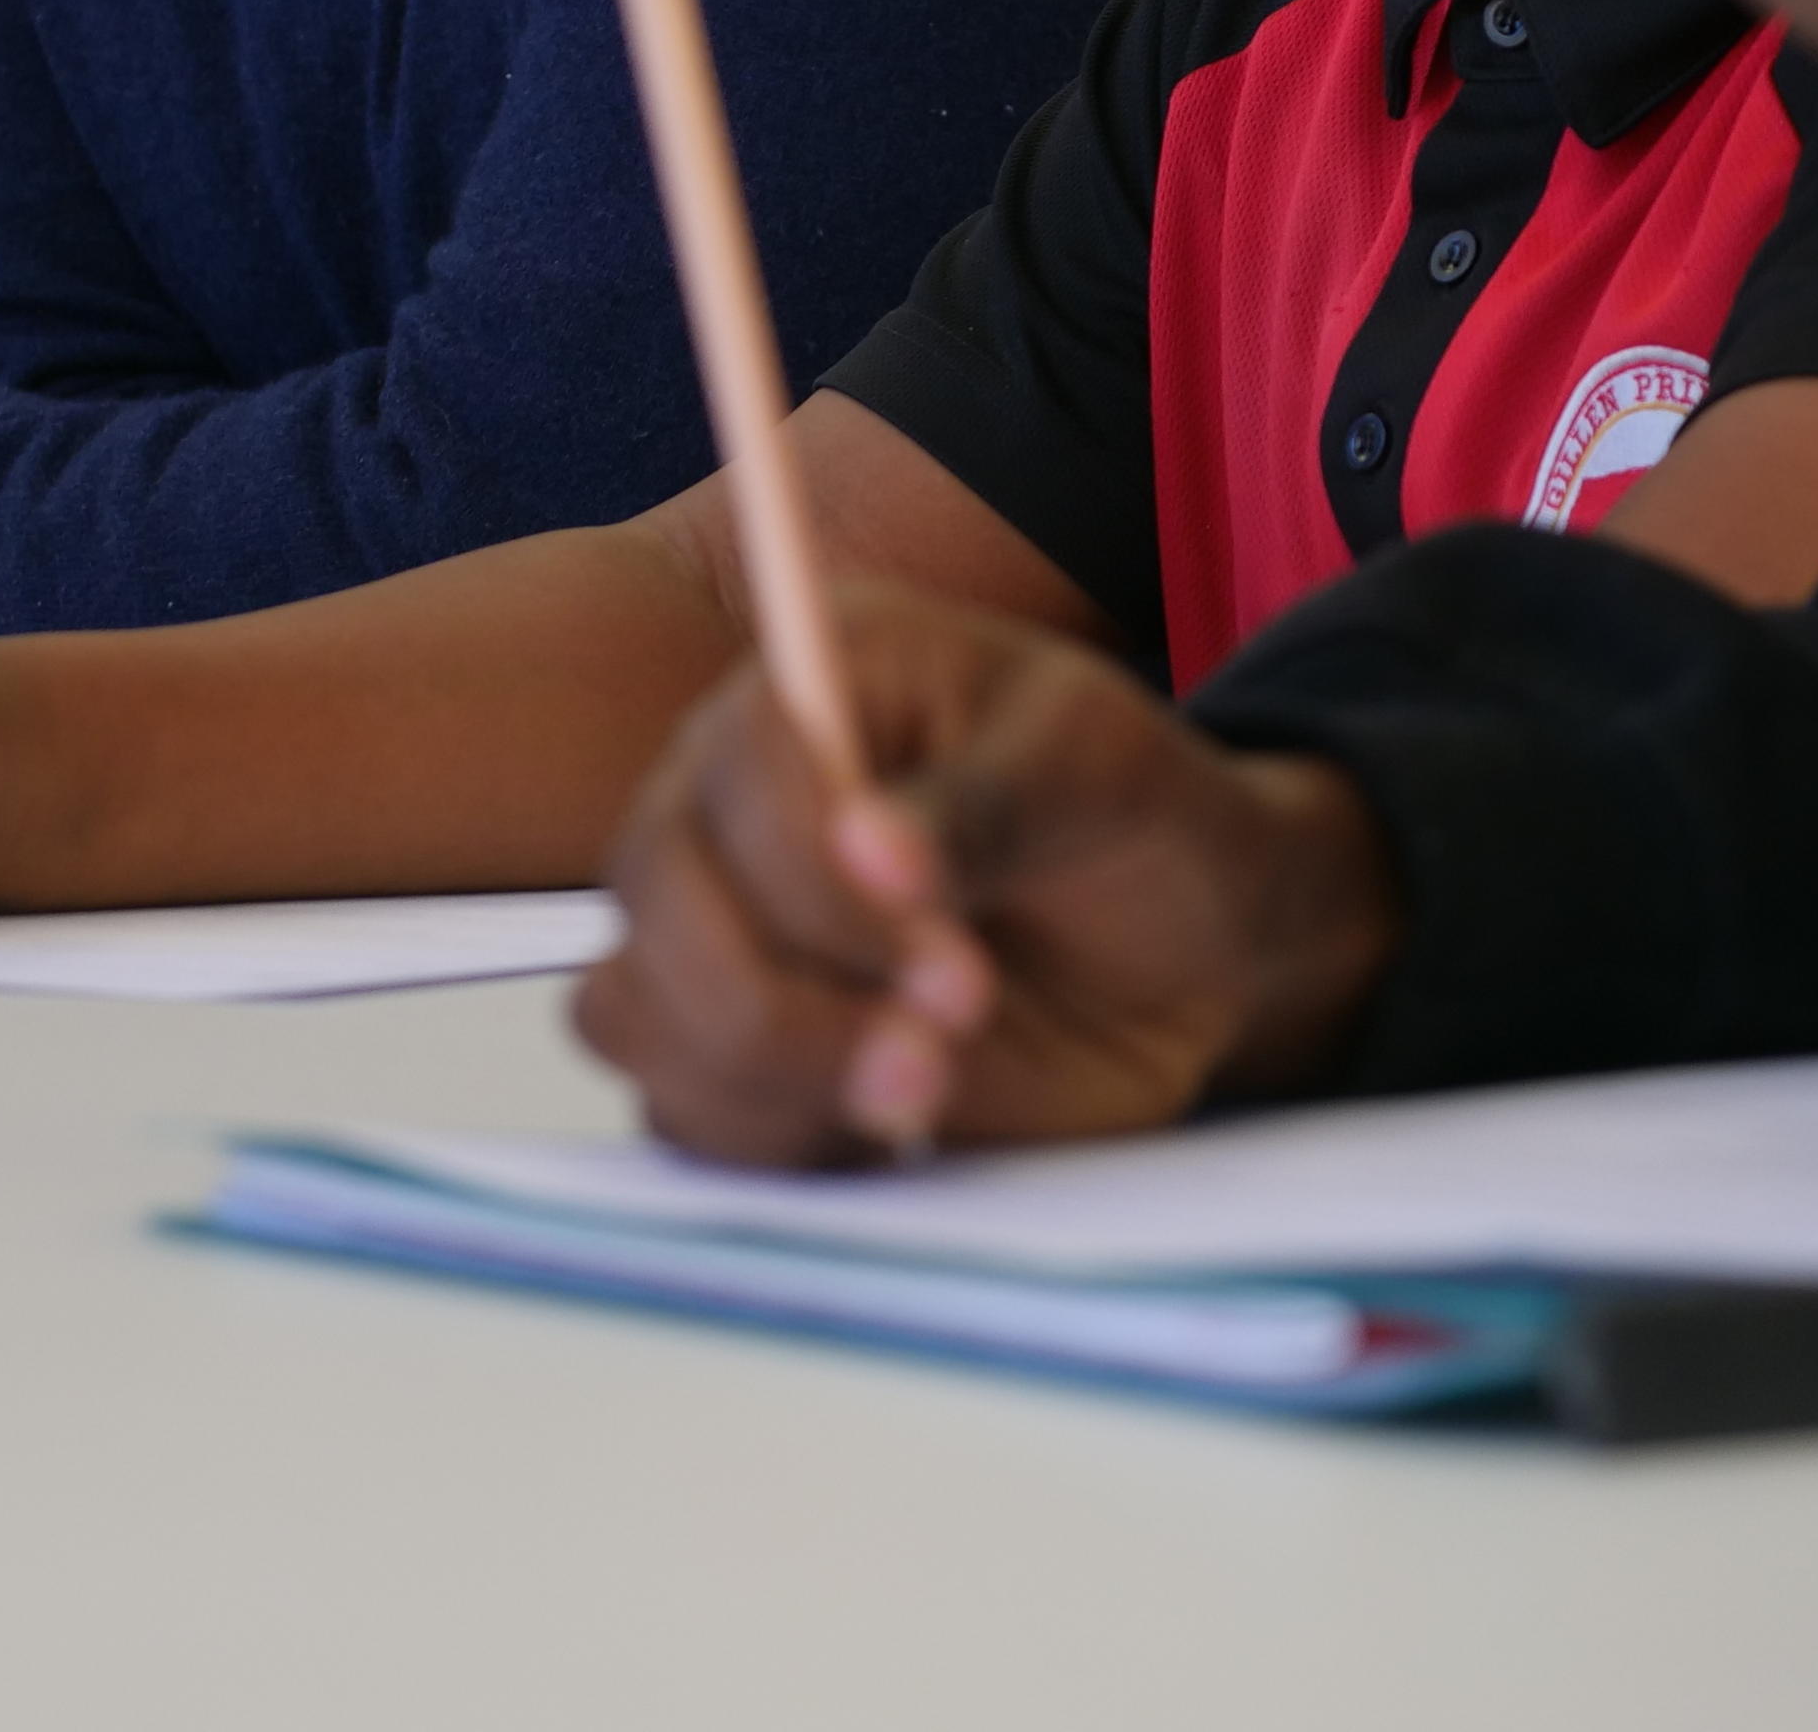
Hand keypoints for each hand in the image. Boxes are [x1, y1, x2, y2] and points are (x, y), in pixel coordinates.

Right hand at [571, 578, 1401, 1169]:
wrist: (1182, 950)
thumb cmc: (1133, 819)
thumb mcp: (1103, 772)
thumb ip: (995, 800)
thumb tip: (869, 846)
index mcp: (821, 677)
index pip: (743, 765)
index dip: (821, 881)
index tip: (957, 968)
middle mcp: (733, 791)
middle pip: (657, 891)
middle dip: (790, 997)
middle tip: (942, 1049)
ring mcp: (713, 919)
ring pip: (635, 1008)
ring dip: (771, 1076)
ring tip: (924, 1094)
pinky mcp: (727, 1043)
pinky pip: (673, 1106)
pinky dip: (767, 1140)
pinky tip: (885, 1125)